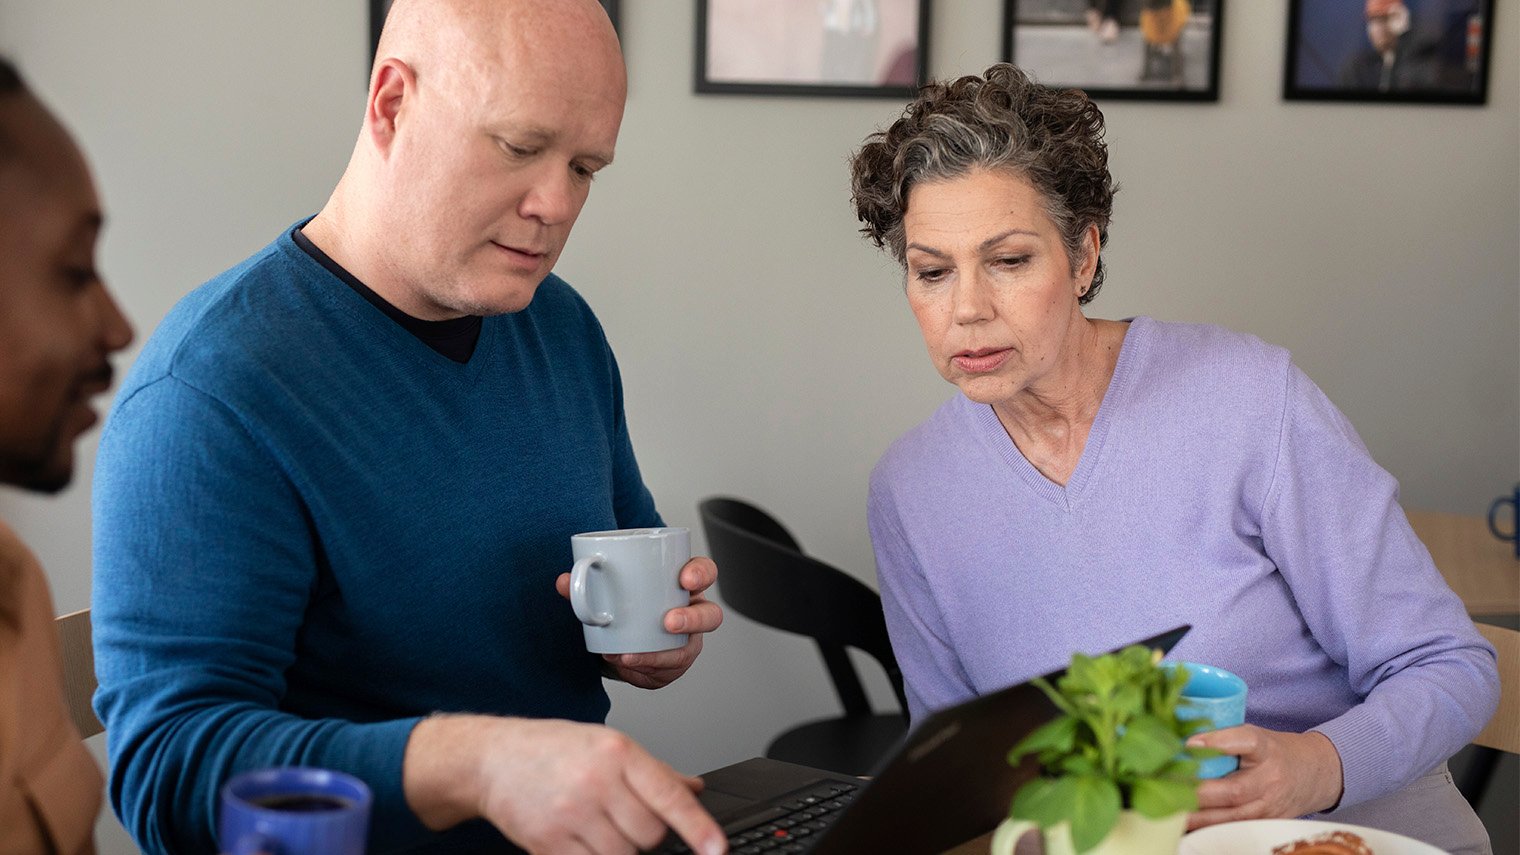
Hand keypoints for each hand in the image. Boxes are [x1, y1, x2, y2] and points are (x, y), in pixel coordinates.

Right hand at [405, 715, 727, 854]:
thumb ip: (654, 771)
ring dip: (623, 849)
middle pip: (651, 834)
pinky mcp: (549, 843)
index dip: (699, 828)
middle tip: (625, 817)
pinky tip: (585, 840)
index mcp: (618, 752)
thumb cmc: (553, 748)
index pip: (669, 796)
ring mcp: (572, 814)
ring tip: (602, 825)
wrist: (494, 759)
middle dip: (648, 834)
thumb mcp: (608, 746)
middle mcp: (596, 781)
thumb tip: (694, 789)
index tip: (717, 849)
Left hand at [557, 556, 723, 689]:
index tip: (684, 578)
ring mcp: (685, 641)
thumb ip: (585, 585)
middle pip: (710, 615)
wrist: (615, 635)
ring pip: (687, 650)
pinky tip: (626, 666)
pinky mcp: (672, 664)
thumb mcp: (606, 589)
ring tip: (630, 655)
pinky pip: (665, 672)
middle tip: (667, 623)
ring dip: (661, 656)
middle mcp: (690, 612)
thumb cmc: (622, 604)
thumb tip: (564, 581)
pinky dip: (644, 671)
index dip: (701, 573)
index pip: (704, 572)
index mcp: (680, 584)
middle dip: (692, 619)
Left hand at [1186, 725, 1343, 829]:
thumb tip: (1180, 742)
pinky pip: (1235, 829)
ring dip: (1199, 817)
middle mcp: (1270, 780)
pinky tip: (1188, 826)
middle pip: (1233, 791)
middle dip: (1197, 793)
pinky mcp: (1266, 824)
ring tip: (1171, 813)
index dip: (1218, 742)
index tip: (1189, 743)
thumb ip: (1222, 738)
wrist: (1315, 774)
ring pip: (1232, 818)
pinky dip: (1210, 829)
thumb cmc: (1274, 752)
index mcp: (1266, 749)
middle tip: (1166, 790)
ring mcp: (1270, 807)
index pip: (1246, 741)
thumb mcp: (1255, 735)